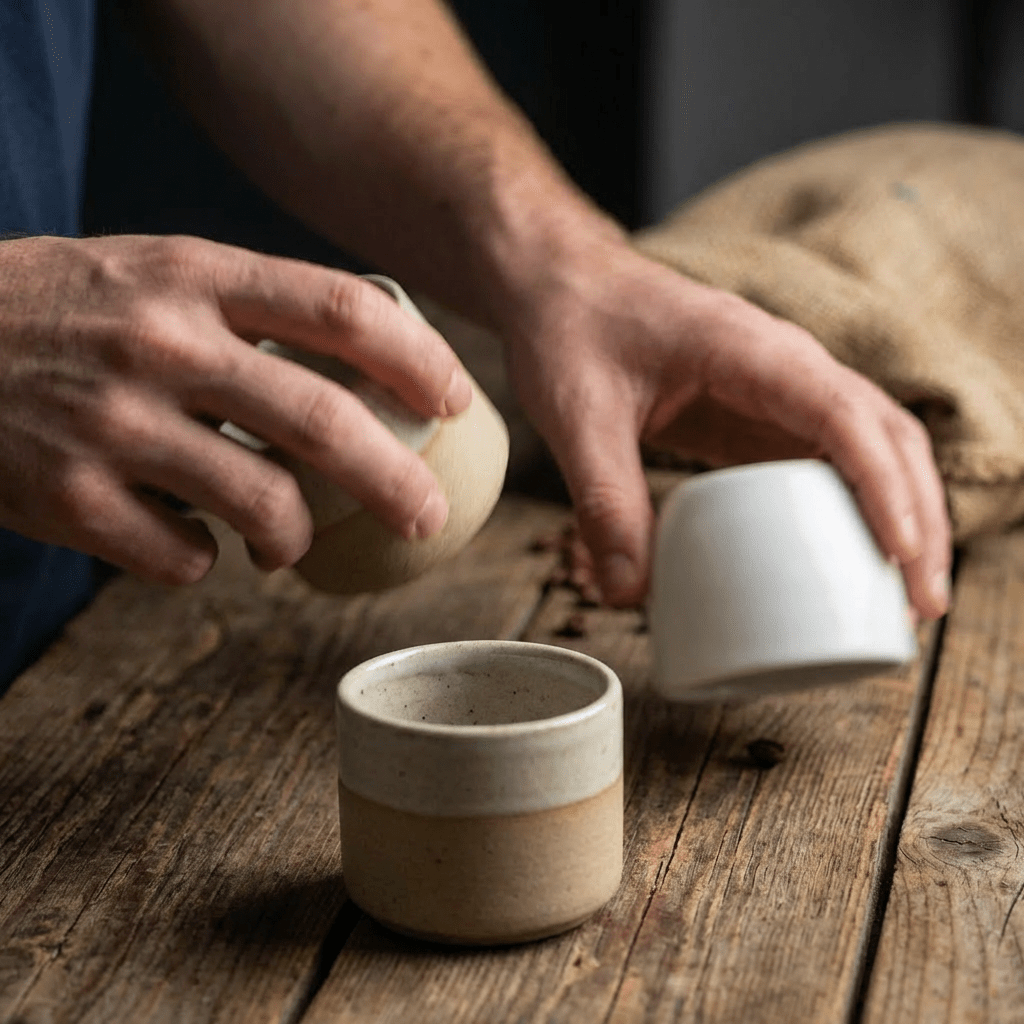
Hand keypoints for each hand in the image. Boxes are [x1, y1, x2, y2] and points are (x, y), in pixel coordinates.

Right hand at [0, 234, 470, 583]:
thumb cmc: (62, 311)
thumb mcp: (154, 273)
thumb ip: (249, 310)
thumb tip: (362, 374)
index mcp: (194, 277)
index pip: (341, 311)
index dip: (419, 360)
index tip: (457, 399)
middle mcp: (163, 345)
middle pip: (323, 422)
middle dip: (396, 480)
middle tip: (425, 515)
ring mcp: (114, 424)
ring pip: (262, 505)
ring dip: (292, 539)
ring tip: (285, 543)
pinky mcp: (72, 500)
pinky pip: (182, 559)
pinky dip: (201, 563)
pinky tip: (186, 543)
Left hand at [502, 232, 950, 619]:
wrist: (561, 287)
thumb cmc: (572, 328)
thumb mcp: (578, 415)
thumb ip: (604, 500)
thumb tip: (629, 594)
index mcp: (748, 350)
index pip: (842, 415)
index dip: (882, 487)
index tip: (899, 555)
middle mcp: (784, 365)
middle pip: (886, 436)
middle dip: (917, 519)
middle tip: (921, 606)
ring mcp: (779, 390)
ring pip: (872, 450)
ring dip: (902, 518)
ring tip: (907, 598)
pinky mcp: (760, 416)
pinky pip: (827, 461)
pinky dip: (855, 510)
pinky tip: (853, 562)